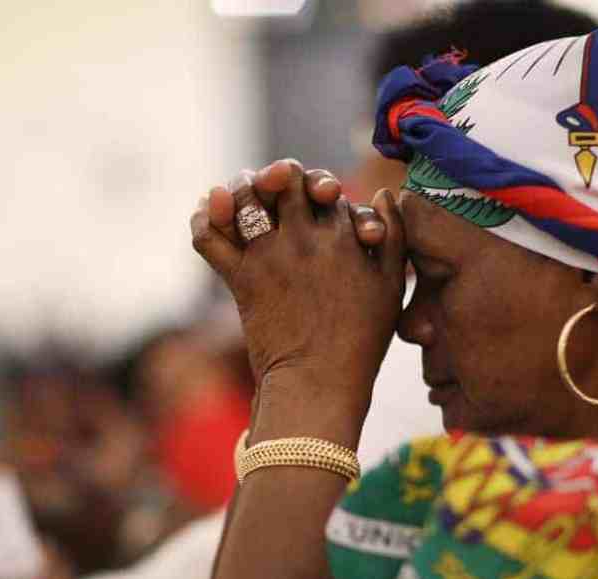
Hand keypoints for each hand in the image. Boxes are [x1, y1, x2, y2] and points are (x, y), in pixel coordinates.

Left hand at [190, 160, 405, 442]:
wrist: (321, 384)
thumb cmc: (362, 340)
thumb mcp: (392, 286)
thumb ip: (394, 236)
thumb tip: (384, 194)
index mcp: (344, 237)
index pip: (325, 188)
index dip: (319, 185)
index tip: (319, 198)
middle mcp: (306, 239)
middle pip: (284, 180)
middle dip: (278, 175)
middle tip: (273, 182)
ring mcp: (270, 257)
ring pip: (244, 199)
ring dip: (240, 189)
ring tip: (239, 193)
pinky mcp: (241, 279)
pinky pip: (209, 237)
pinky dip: (203, 219)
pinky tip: (208, 211)